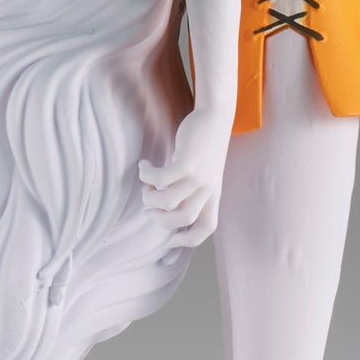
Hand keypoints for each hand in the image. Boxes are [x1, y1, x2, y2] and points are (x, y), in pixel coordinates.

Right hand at [138, 105, 231, 249]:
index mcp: (213, 195)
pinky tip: (144, 165)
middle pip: (183, 218)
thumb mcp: (205, 172)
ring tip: (145, 184)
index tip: (169, 242)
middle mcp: (208, 189)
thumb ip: (194, 190)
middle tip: (148, 209)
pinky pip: (160, 179)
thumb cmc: (205, 145)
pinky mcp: (187, 162)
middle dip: (160, 220)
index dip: (188, 240)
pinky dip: (146, 175)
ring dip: (149, 196)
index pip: (206, 227)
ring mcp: (198, 176)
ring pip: (168, 201)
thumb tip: (168, 205)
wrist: (215, 117)